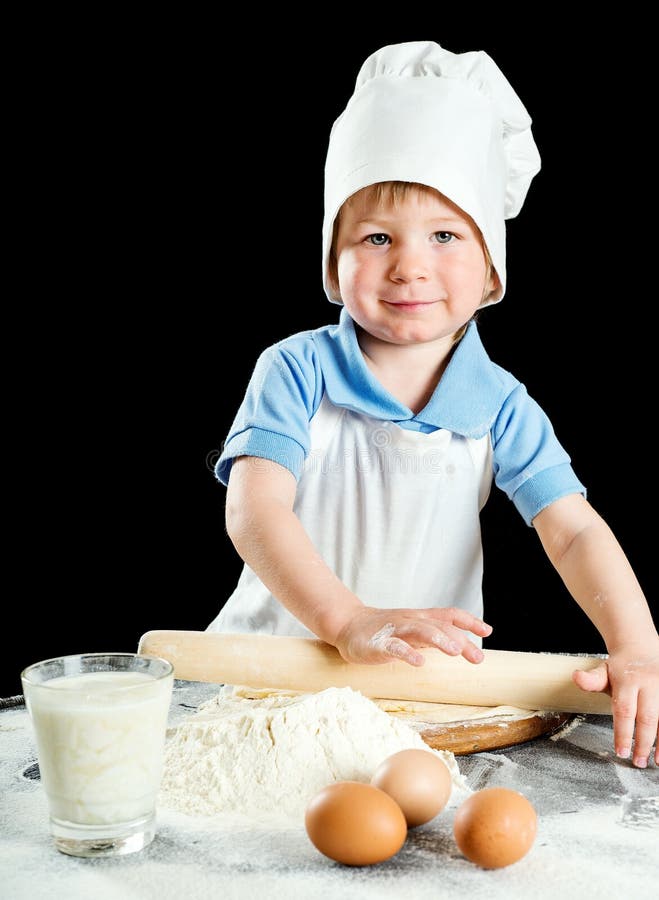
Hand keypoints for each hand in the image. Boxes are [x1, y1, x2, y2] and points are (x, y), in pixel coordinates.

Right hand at [334, 606, 492, 666]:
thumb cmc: (385, 629)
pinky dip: (407, 653)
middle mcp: (411, 620)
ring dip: (438, 639)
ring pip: (420, 630)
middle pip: (440, 625)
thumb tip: (462, 644)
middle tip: (478, 657)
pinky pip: (395, 647)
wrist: (348, 624)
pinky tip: (418, 662)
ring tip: (454, 651)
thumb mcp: (413, 628)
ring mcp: (395, 631)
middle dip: (460, 640)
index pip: (448, 614)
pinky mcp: (379, 644)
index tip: (487, 631)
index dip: (469, 621)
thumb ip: (435, 633)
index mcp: (420, 617)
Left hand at [573, 642, 658, 766]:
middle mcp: (649, 682)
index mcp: (628, 679)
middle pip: (647, 717)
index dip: (623, 733)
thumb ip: (591, 680)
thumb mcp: (603, 670)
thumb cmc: (620, 668)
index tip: (621, 752)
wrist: (641, 647)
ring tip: (657, 762)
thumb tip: (576, 677)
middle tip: (637, 762)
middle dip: (643, 743)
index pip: (624, 710)